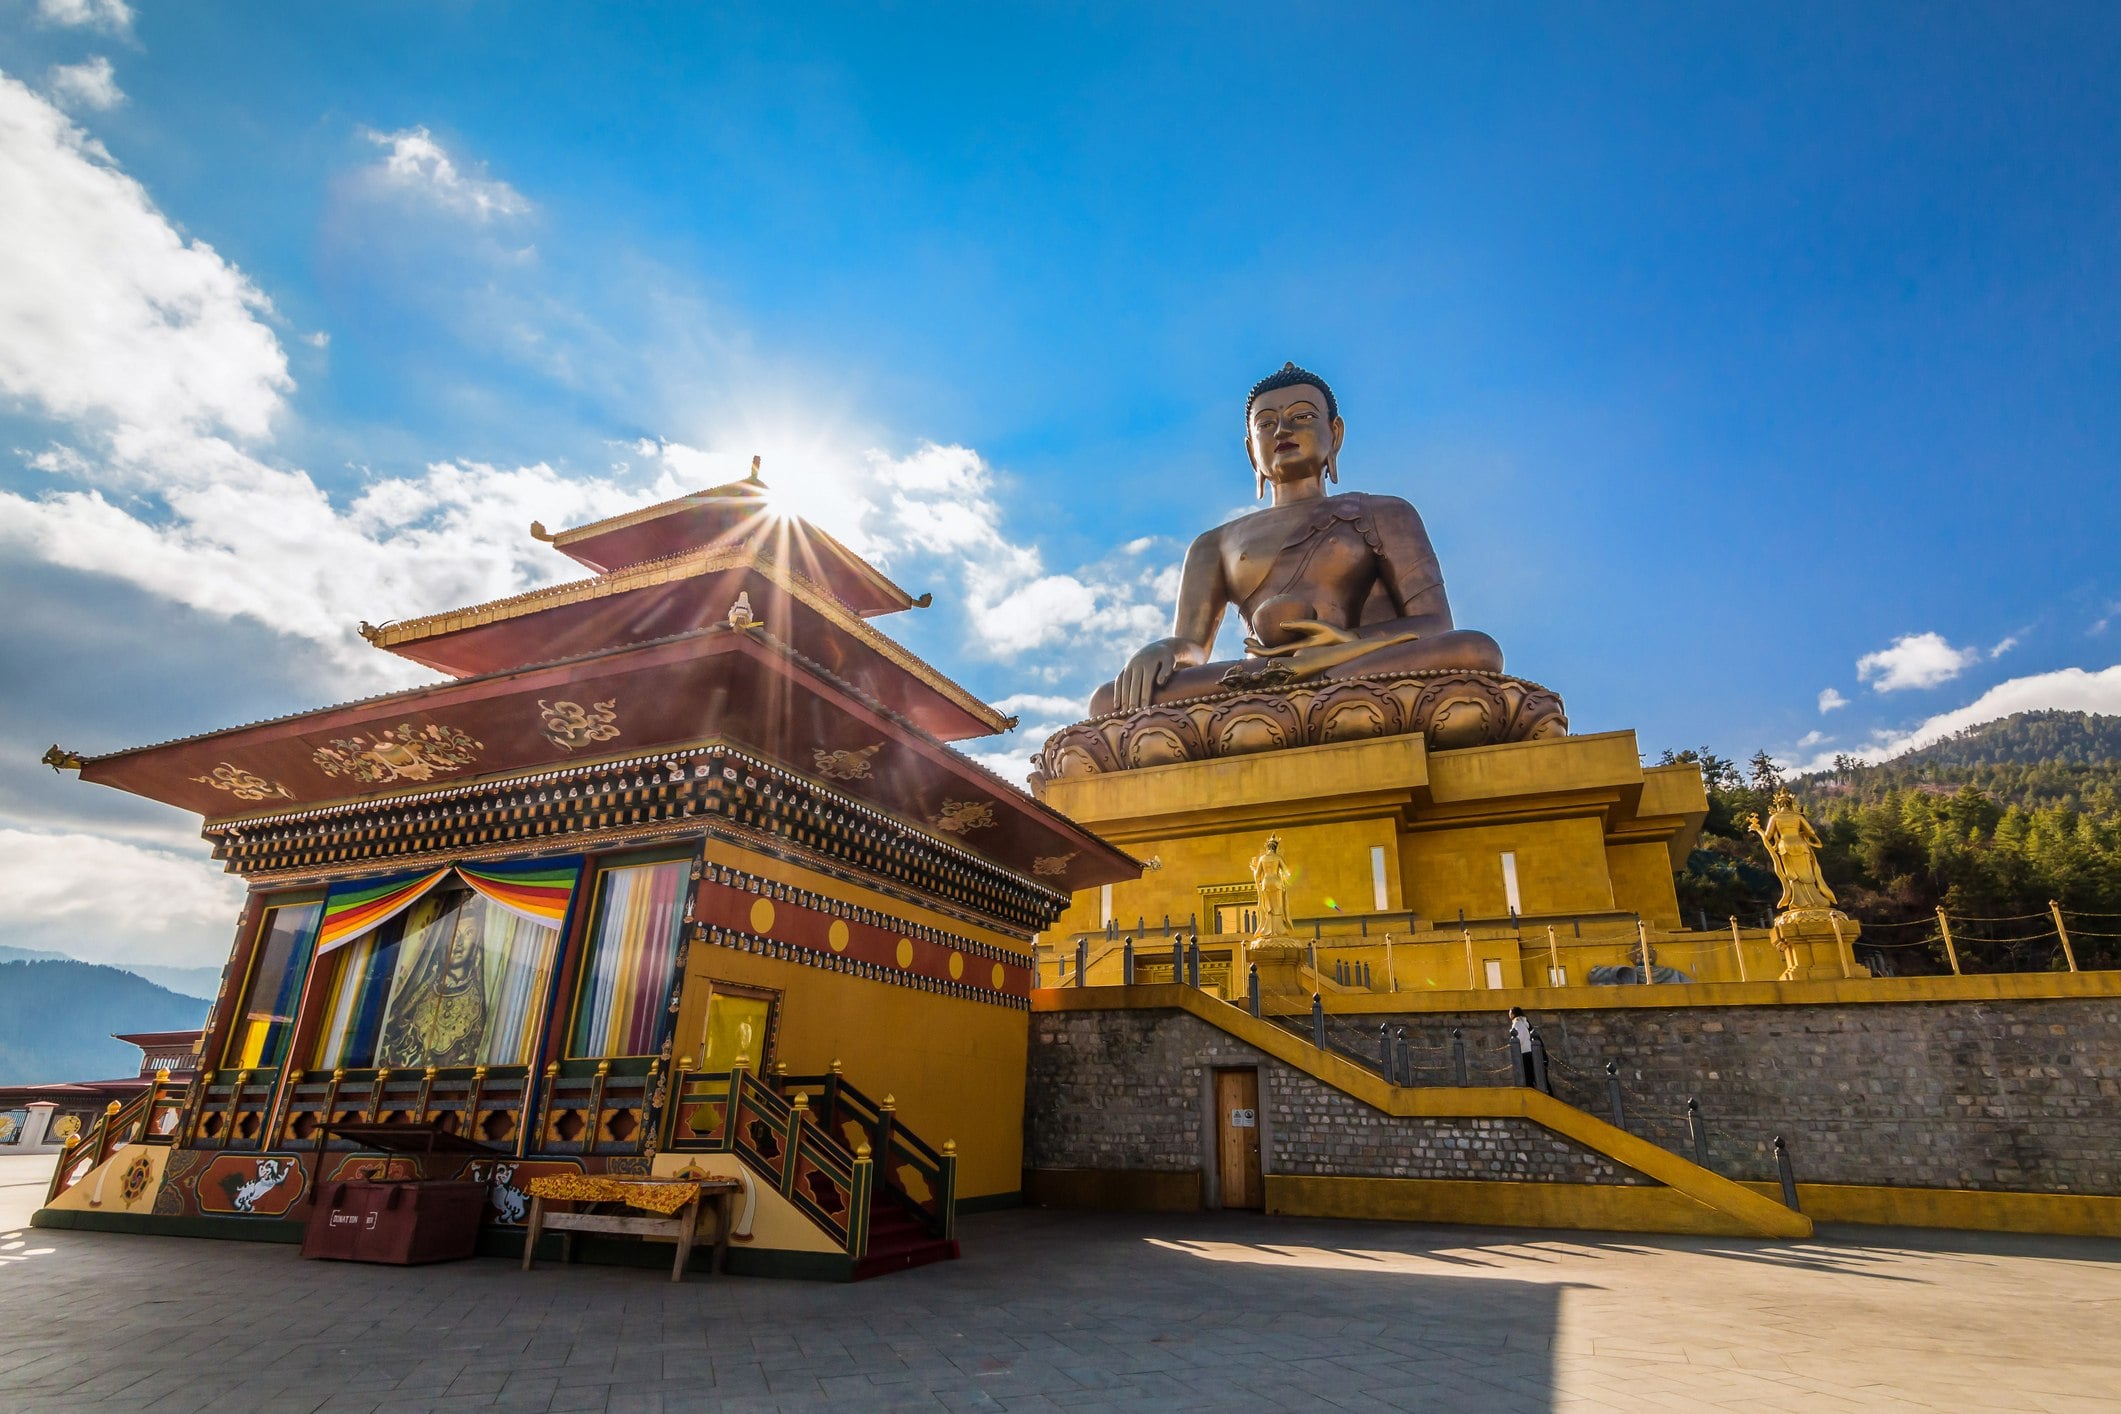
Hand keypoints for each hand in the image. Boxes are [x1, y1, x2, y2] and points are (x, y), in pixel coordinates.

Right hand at [1115, 638, 1188, 711]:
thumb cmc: (1166, 658)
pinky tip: (1117, 705)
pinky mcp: (1124, 669)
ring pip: (1124, 684)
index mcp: (1149, 663)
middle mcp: (1136, 664)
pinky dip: (1117, 693)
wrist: (1156, 647)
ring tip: (1124, 712)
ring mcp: (1129, 666)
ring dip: (1123, 698)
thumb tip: (1159, 683)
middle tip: (1132, 714)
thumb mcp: (1170, 660)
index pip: (1146, 683)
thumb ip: (1166, 670)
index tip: (1145, 709)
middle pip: (1133, 685)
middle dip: (1133, 700)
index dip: (1145, 696)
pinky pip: (1118, 681)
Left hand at [1243, 618, 1359, 658]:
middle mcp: (1296, 657)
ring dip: (1264, 651)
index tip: (1246, 644)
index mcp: (1297, 652)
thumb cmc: (1334, 635)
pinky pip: (1285, 652)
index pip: (1272, 654)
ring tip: (1252, 643)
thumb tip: (1281, 624)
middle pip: (1271, 657)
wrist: (1348, 647)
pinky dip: (1274, 649)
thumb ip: (1300, 625)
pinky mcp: (1303, 654)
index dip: (1258, 650)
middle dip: (1257, 651)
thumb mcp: (1319, 626)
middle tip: (1244, 643)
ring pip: (1277, 656)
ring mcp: (1299, 657)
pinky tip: (1270, 642)